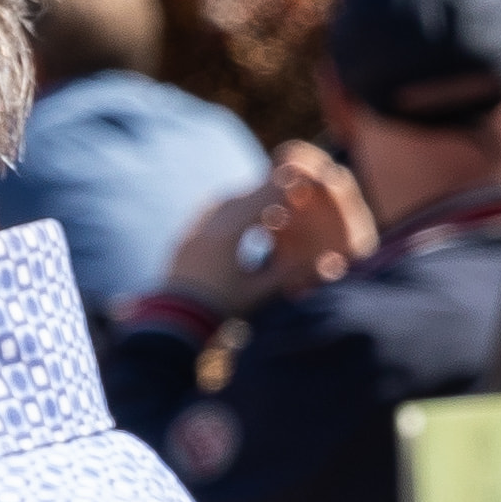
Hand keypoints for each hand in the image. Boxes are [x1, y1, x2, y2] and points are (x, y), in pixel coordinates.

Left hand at [163, 143, 370, 312]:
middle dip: (264, 194)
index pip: (261, 201)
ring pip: (221, 203)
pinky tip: (235, 225)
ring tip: (262, 210)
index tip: (300, 180)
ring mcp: (191, 232)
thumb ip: (291, 273)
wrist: (172, 321)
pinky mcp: (182, 240)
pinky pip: (206, 215)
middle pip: (240, 198)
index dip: (282, 190)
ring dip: (243, 201)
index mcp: (228, 235)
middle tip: (284, 195)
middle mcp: (207, 226)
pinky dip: (225, 212)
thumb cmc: (219, 308)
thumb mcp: (259, 292)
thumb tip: (328, 264)